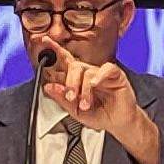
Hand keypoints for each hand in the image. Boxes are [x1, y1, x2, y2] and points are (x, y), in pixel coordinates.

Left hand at [44, 53, 163, 163]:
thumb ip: (63, 99)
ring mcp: (102, 73)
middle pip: (74, 66)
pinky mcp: (116, 75)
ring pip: (87, 71)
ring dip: (84, 89)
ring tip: (85, 104)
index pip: (65, 61)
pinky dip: (99, 76)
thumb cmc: (99, 115)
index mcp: (78, 79)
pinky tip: (94, 85)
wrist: (118, 123)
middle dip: (69, 82)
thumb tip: (49, 87)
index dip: (56, 50)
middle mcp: (89, 73)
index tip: (45, 40)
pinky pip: (107, 69)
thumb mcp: (76, 111)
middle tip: (71, 97)